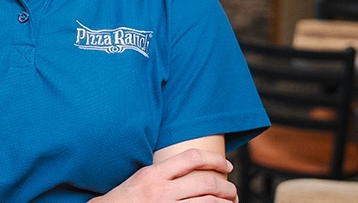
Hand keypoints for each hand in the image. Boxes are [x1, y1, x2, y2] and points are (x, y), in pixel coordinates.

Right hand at [92, 149, 237, 202]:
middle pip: (206, 183)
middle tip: (232, 191)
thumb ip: (163, 172)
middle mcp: (161, 191)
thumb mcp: (142, 177)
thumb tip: (189, 167)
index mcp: (154, 173)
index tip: (226, 164)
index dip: (214, 159)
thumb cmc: (124, 199)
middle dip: (227, 187)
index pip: (191, 158)